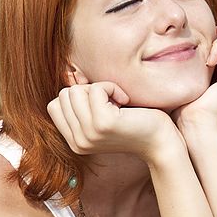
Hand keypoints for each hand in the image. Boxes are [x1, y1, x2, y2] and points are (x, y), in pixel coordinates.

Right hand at [47, 82, 176, 160]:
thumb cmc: (136, 123)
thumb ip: (82, 106)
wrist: (162, 142)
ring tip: (119, 103)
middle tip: (113, 104)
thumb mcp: (101, 116)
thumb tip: (67, 74)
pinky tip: (126, 101)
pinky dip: (112, 87)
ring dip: (100, 89)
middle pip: (64, 95)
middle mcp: (78, 141)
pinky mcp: (103, 123)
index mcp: (75, 142)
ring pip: (76, 90)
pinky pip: (95, 89)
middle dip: (89, 91)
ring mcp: (89, 134)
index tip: (102, 105)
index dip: (78, 97)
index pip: (54, 105)